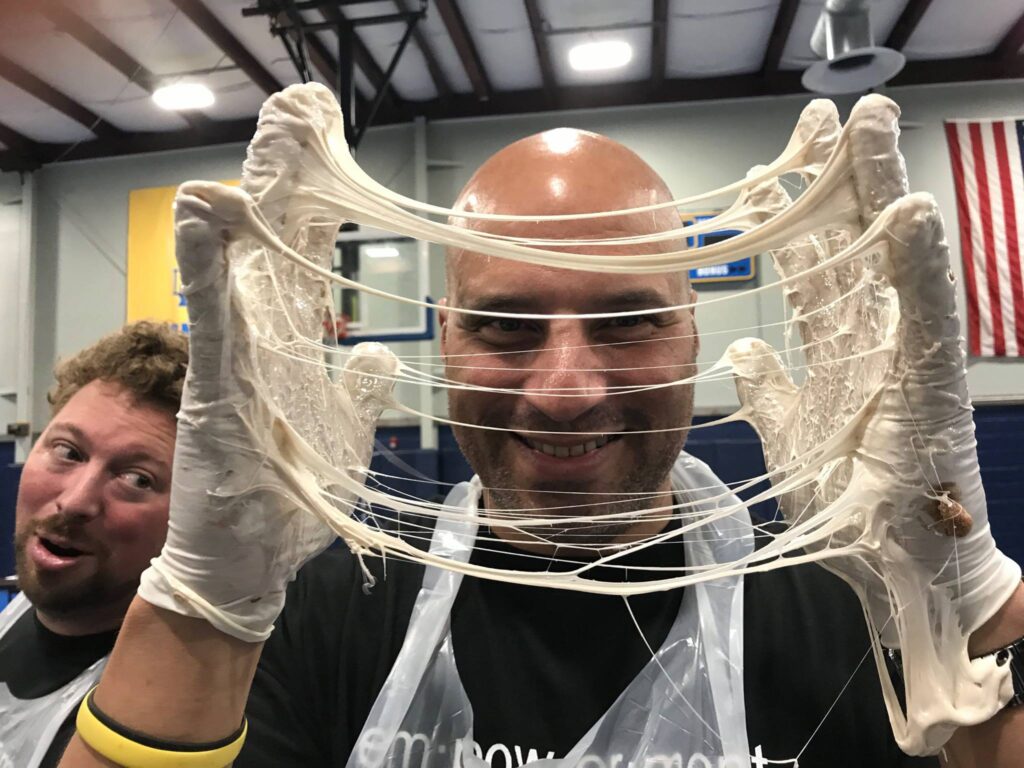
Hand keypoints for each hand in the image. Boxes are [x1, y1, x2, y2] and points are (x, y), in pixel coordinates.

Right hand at [138, 86, 397, 642]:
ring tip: (268, 136)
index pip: (308, 258)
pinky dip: (205, 267)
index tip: (328, 144)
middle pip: (275, 244)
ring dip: (251, 198)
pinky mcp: (213, 393)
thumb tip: (380, 351)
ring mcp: (231, 363)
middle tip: (301, 110)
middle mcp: (259, 343)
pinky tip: (203, 213)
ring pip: (241, 264)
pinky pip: (211, 321)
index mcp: (292, 348)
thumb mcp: (343, 436)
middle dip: (289, 177)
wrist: (245, 567)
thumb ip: (359, 390)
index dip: (319, 202)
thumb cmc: (288, 502)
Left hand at [726, 95, 1020, 753]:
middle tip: (825, 115)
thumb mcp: (789, 443)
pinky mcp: (934, 382)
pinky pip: (925, 312)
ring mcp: (907, 355)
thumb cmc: (854, 511)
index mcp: (838, 354)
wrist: (900, 570)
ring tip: (872, 122)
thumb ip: (769, 394)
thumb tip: (739, 352)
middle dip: (838, 179)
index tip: (773, 170)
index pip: (812, 271)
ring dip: (881, 189)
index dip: (794, 221)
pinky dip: (918, 261)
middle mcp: (874, 341)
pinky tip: (910, 210)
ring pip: (892, 256)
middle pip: (852, 244)